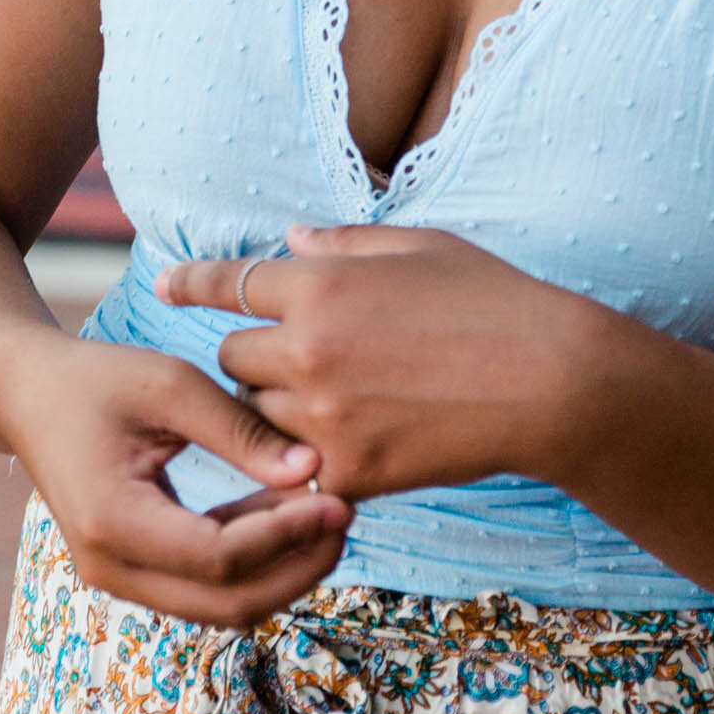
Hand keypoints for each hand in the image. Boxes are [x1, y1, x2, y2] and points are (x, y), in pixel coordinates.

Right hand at [0, 327, 353, 626]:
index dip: (286, 536)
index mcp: (113, 521)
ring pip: (221, 605)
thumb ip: (238, 429)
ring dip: (281, 568)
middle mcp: (112, 567)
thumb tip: (312, 470)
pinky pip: (205, 586)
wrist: (29, 396)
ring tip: (329, 510)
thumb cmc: (96, 379)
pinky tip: (290, 512)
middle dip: (297, 567)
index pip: (219, 558)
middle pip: (227, 603)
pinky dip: (254, 560)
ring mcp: (120, 577)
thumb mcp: (168, 383)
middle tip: (347, 512)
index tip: (339, 498)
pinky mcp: (136, 569)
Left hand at [156, 225, 594, 499]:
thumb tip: (291, 241)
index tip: (164, 285)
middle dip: (260, 353)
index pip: (230, 283)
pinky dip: (310, 457)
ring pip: (258, 415)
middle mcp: (307, 349)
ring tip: (336, 400)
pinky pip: (297, 466)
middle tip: (308, 355)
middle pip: (236, 356)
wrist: (549, 380)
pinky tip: (351, 444)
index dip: (193, 282)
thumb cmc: (490, 298)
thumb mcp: (417, 246)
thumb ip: (343, 246)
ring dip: (279, 408)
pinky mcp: (350, 471)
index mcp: (320, 285)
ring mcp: (324, 416)